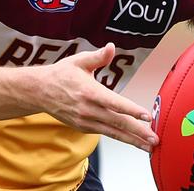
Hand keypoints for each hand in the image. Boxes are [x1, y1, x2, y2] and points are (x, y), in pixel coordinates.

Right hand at [43, 43, 157, 151]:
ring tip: (149, 145)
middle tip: (154, 138)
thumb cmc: (61, 74)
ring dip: (132, 140)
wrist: (39, 91)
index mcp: (89, 91)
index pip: (114, 103)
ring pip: (113, 132)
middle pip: (117, 122)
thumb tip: (111, 47)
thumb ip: (98, 56)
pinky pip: (105, 133)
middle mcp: (87, 109)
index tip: (146, 115)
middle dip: (138, 131)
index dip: (131, 110)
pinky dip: (120, 138)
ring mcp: (85, 121)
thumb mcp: (78, 61)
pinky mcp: (83, 127)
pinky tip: (133, 141)